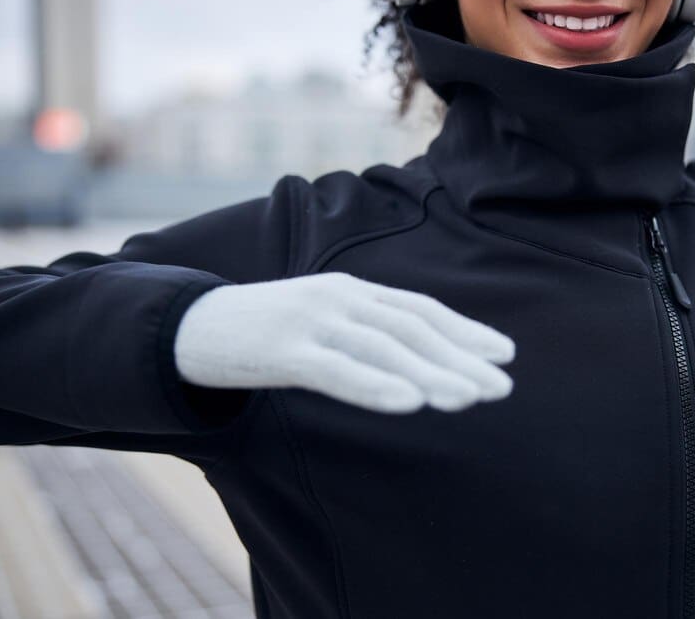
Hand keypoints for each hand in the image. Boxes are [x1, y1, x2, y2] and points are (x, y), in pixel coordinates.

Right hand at [174, 272, 515, 413]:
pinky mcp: (281, 348)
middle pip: (412, 330)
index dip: (465, 330)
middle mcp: (339, 298)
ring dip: (431, 373)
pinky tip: (410, 403)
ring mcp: (310, 320)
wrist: (190, 326)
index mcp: (351, 291)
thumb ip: (363, 335)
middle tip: (503, 386)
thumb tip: (416, 365)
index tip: (505, 354)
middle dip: (462, 358)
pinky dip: (376, 386)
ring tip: (470, 397)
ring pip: (383, 348)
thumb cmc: (265, 331)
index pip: (420, 310)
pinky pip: (337, 370)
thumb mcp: (321, 324)